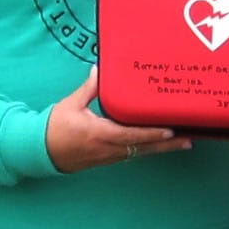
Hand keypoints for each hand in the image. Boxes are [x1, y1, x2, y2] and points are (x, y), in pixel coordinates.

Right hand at [45, 67, 192, 172]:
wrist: (39, 151)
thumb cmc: (55, 127)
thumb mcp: (71, 104)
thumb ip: (89, 88)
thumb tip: (100, 69)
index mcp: (98, 134)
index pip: (131, 135)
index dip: (152, 134)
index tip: (170, 130)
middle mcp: (106, 148)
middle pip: (142, 148)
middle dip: (166, 145)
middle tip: (189, 139)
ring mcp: (108, 156)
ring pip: (139, 153)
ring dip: (160, 148)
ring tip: (182, 142)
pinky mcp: (107, 159)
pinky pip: (132, 154)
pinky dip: (147, 149)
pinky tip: (159, 144)